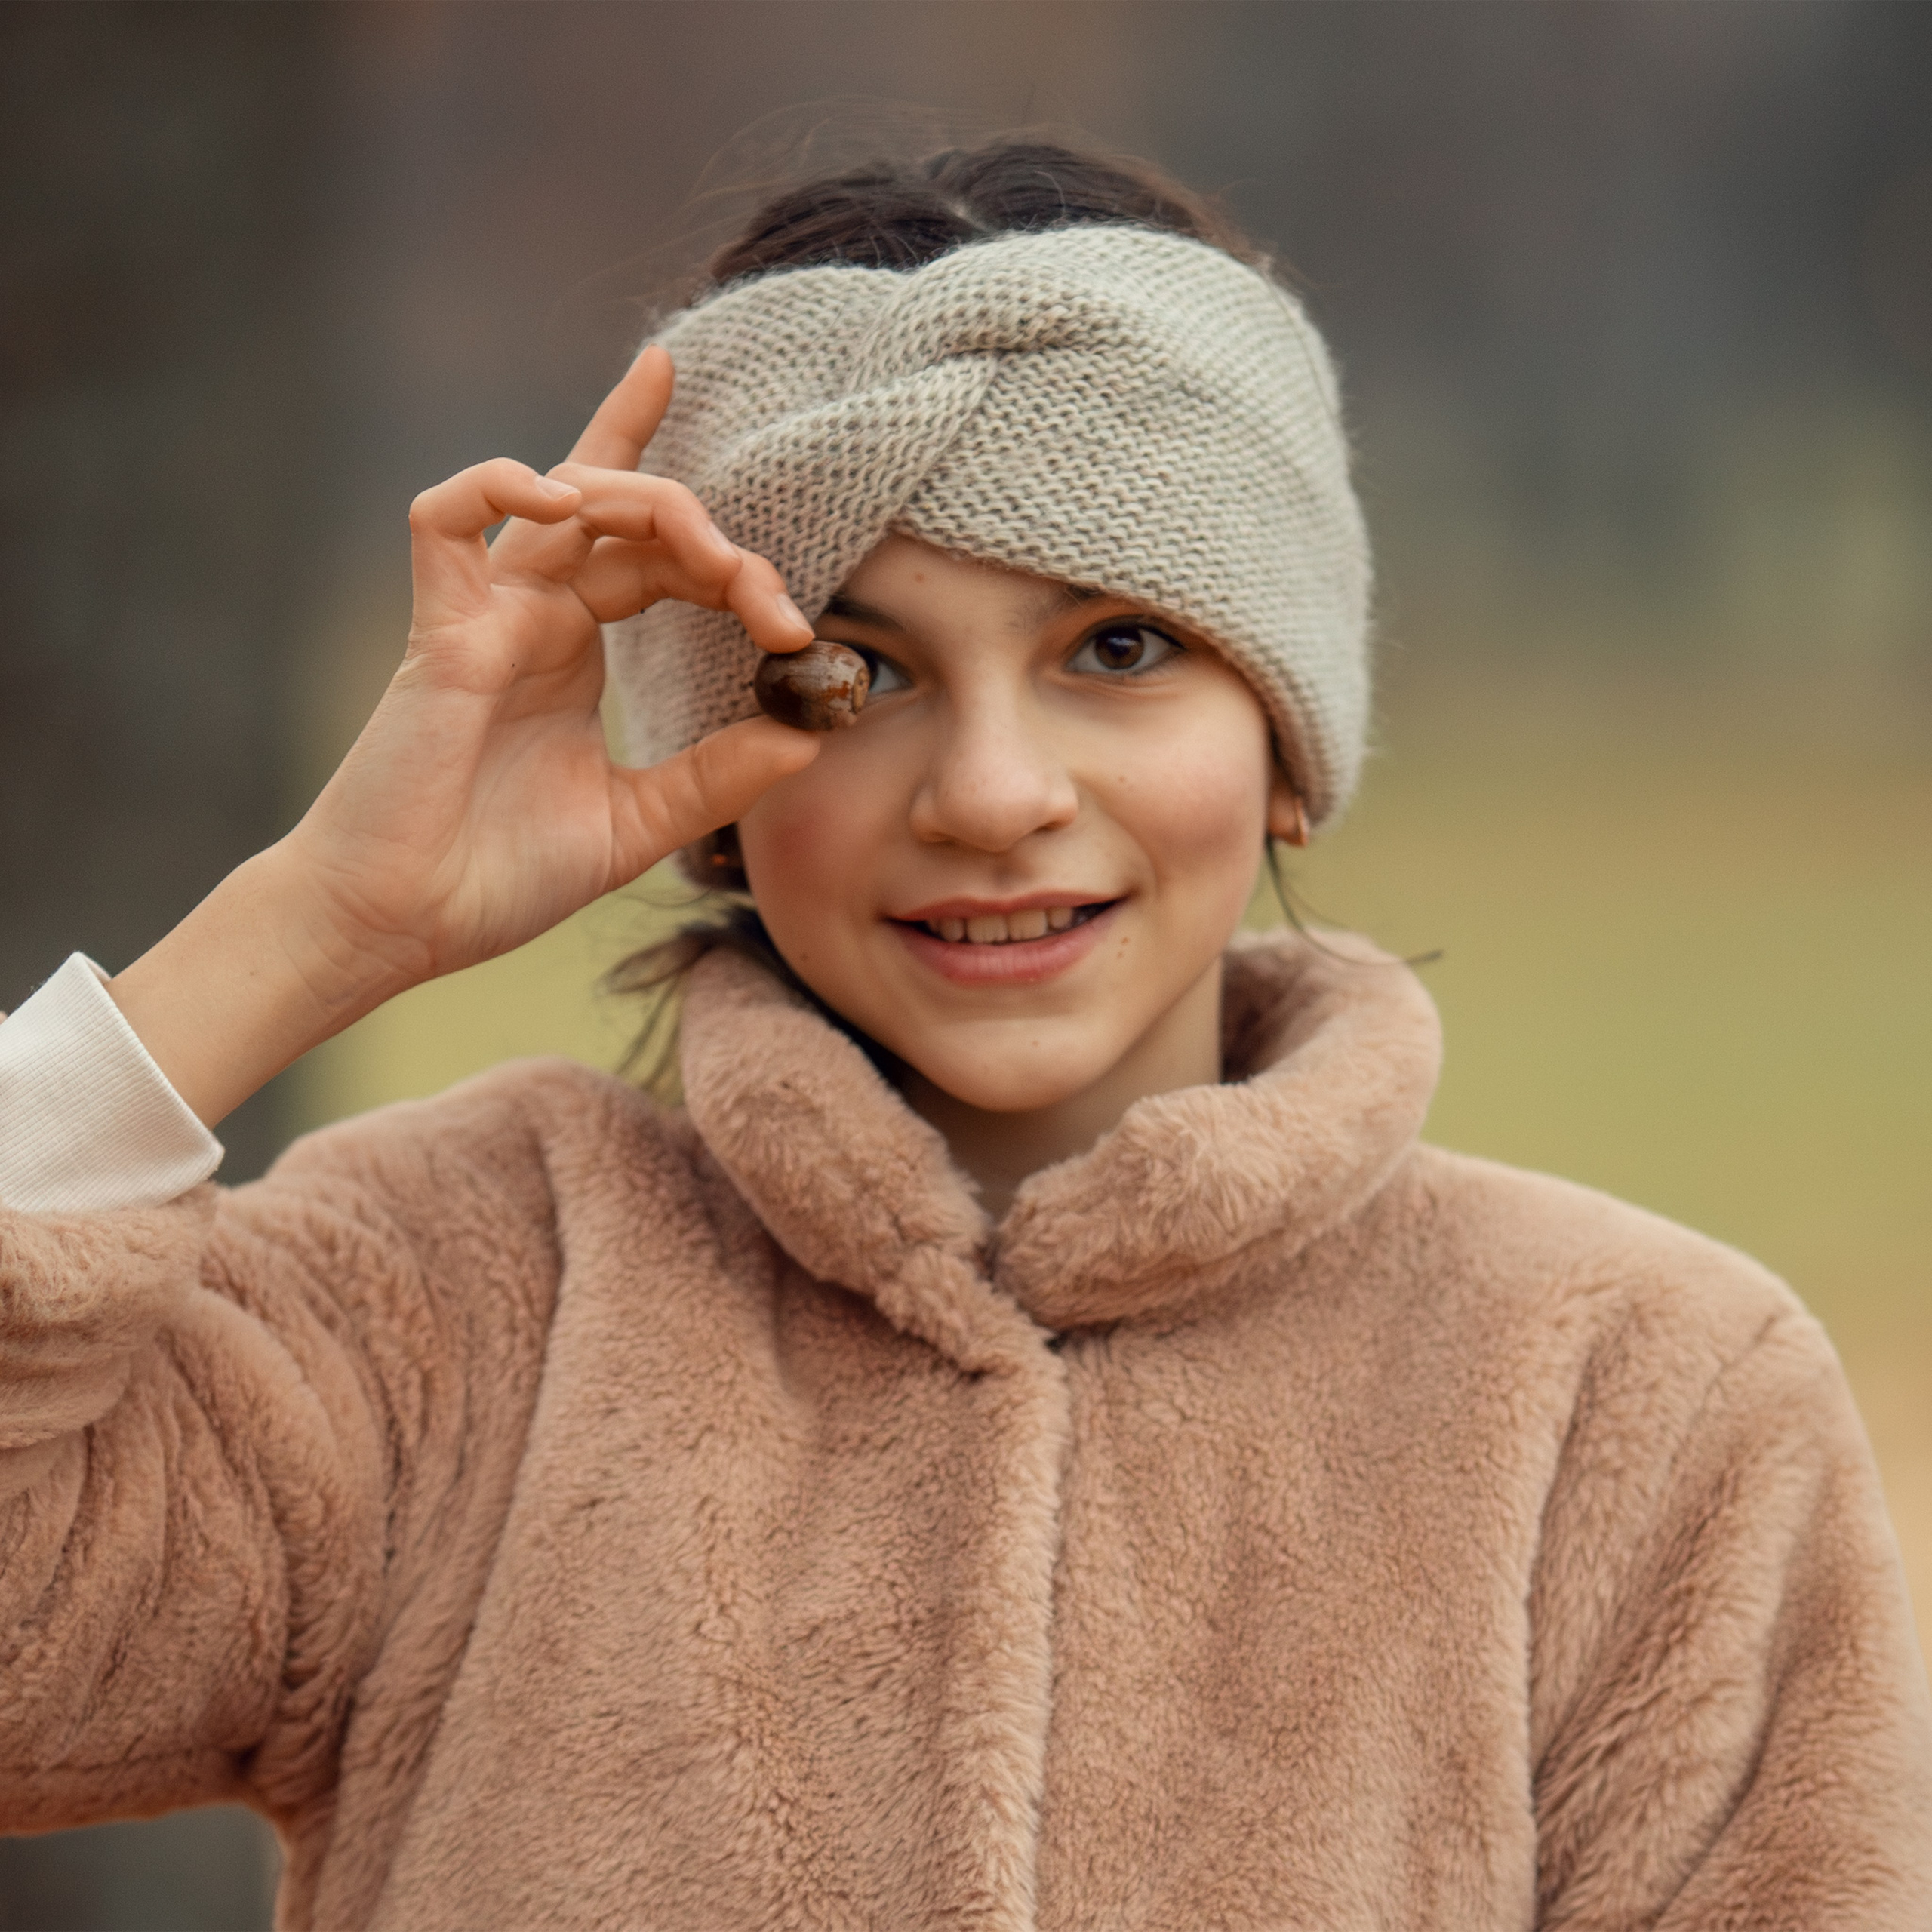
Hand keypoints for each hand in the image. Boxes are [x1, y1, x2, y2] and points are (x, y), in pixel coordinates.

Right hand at [286, 344, 819, 998]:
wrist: (405, 925)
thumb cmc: (498, 875)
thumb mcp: (636, 824)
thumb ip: (716, 777)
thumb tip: (808, 738)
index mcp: (578, 650)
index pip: (658, 554)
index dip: (737, 570)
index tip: (798, 634)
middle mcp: (535, 616)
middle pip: (627, 514)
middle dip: (712, 538)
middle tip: (771, 600)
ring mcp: (486, 617)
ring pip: (563, 498)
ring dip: (647, 500)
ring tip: (713, 557)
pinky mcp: (439, 634)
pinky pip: (444, 521)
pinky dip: (497, 485)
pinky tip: (566, 500)